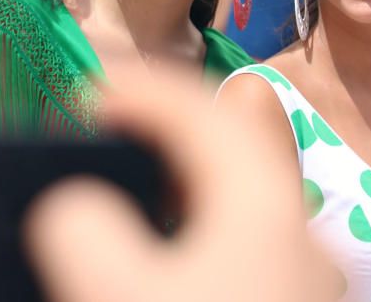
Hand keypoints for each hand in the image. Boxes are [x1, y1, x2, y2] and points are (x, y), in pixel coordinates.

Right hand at [24, 71, 330, 301]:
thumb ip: (80, 228)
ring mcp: (297, 278)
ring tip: (114, 189)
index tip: (76, 98)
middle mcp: (292, 231)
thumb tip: (73, 205)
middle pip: (225, 145)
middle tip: (96, 134)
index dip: (135, 89)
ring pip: (232, 198)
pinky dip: (188, 228)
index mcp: (260, 204)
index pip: (198, 109)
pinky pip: (233, 243)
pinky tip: (154, 256)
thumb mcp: (113, 296)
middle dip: (159, 126)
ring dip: (173, 179)